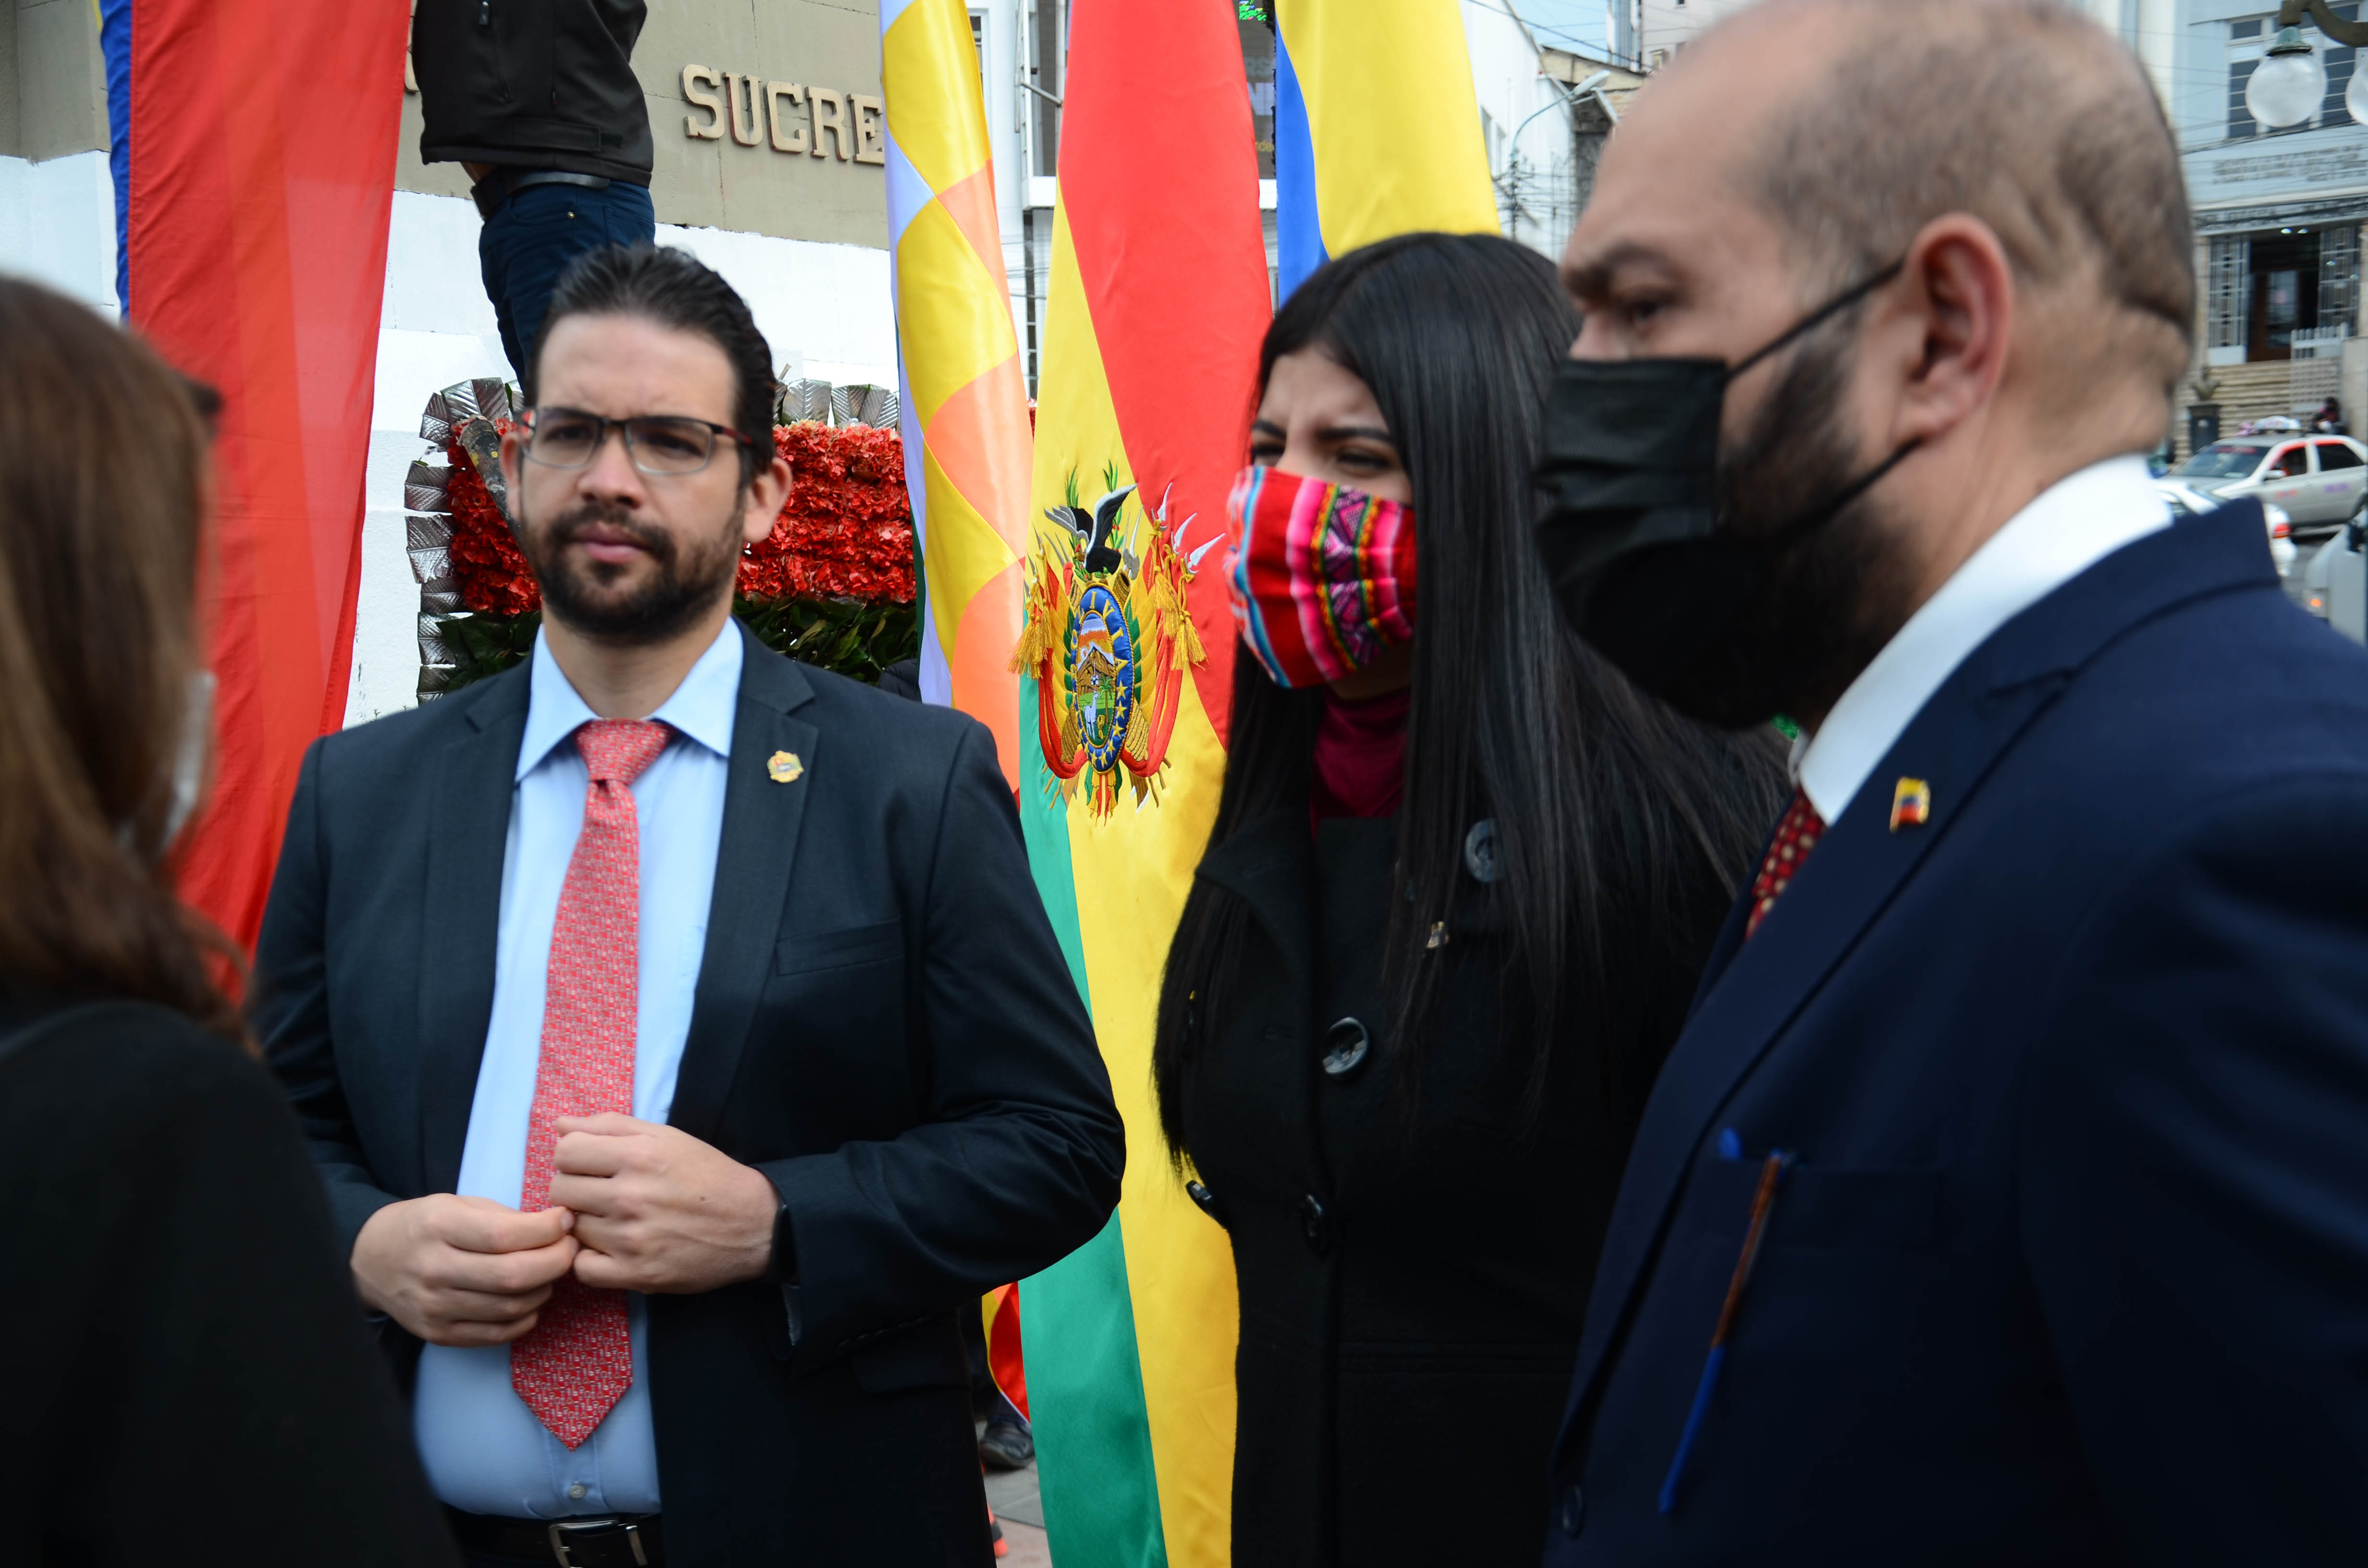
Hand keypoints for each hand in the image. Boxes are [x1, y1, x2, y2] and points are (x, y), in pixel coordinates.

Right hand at [351, 1194, 578, 1347]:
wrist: (371, 1260)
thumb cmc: (426, 1225)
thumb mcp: (459, 1204)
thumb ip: (505, 1217)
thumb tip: (559, 1228)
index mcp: (438, 1228)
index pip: (504, 1235)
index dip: (546, 1230)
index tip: (566, 1221)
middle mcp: (433, 1270)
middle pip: (512, 1276)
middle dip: (555, 1262)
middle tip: (570, 1249)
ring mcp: (434, 1307)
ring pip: (509, 1308)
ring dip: (544, 1289)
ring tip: (550, 1272)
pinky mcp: (437, 1334)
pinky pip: (495, 1335)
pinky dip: (525, 1319)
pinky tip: (532, 1299)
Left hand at [548, 1114, 777, 1293]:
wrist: (752, 1224)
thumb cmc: (707, 1175)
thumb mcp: (667, 1137)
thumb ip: (611, 1126)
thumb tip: (559, 1124)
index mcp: (639, 1155)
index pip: (565, 1152)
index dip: (573, 1157)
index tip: (591, 1165)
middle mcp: (631, 1196)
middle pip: (560, 1190)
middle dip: (575, 1188)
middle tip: (601, 1193)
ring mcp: (631, 1238)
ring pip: (571, 1229)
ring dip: (586, 1224)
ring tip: (614, 1220)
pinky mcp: (635, 1274)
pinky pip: (582, 1269)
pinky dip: (591, 1260)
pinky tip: (612, 1249)